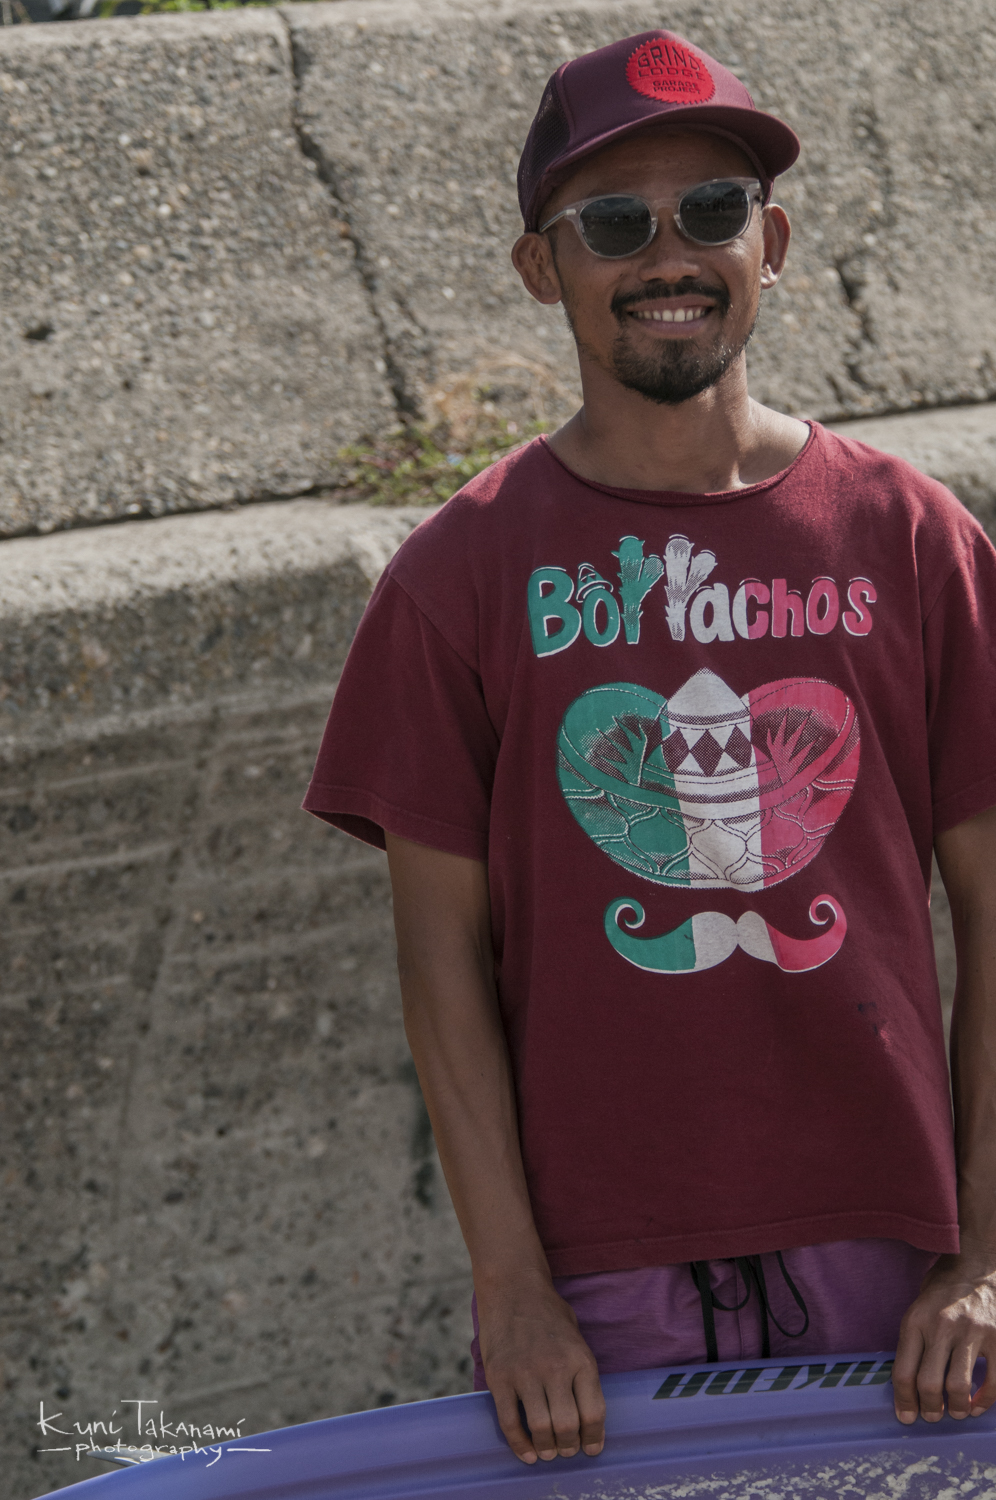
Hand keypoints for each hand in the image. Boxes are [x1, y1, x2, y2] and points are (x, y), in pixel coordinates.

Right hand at [476, 1270, 605, 1463]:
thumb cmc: (548, 1313)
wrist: (512, 1286)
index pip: (594, 1413)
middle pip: (567, 1427)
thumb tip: (588, 1417)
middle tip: (566, 1451)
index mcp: (580, 1359)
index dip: (594, 1438)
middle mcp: (555, 1368)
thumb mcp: (577, 1337)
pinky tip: (526, 1452)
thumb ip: (582, 1373)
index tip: (590, 1449)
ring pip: (540, 1429)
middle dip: (569, 1447)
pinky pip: (509, 1422)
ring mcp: (525, 1373)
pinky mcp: (500, 1377)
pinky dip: (519, 1444)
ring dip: (546, 1449)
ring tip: (548, 1452)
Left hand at [893, 1254, 995, 1422]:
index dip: (904, 1400)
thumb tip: (907, 1384)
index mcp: (916, 1320)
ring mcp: (971, 1333)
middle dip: (929, 1409)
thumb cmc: (942, 1289)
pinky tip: (977, 1404)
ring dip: (956, 1407)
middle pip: (928, 1383)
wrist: (976, 1264)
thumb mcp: (918, 1308)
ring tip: (955, 1411)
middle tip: (931, 1416)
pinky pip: (993, 1380)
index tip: (906, 1416)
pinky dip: (985, 1400)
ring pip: (958, 1386)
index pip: (903, 1371)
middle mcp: (941, 1327)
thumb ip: (914, 1340)